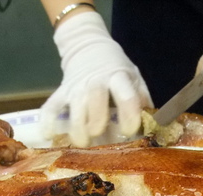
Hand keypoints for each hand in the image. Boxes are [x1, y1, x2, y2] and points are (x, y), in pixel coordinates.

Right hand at [40, 12, 152, 146]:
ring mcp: (75, 87)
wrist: (88, 46)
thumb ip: (142, 99)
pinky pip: (51, 107)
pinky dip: (47, 121)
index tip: (129, 130)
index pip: (125, 94)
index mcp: (118, 77)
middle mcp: (95, 81)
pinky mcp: (60, 92)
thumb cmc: (116, 69)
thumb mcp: (134, 77)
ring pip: (73, 106)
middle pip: (95, 98)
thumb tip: (155, 126)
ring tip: (81, 142)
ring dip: (76, 126)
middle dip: (96, 117)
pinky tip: (49, 136)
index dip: (128, 112)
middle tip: (98, 134)